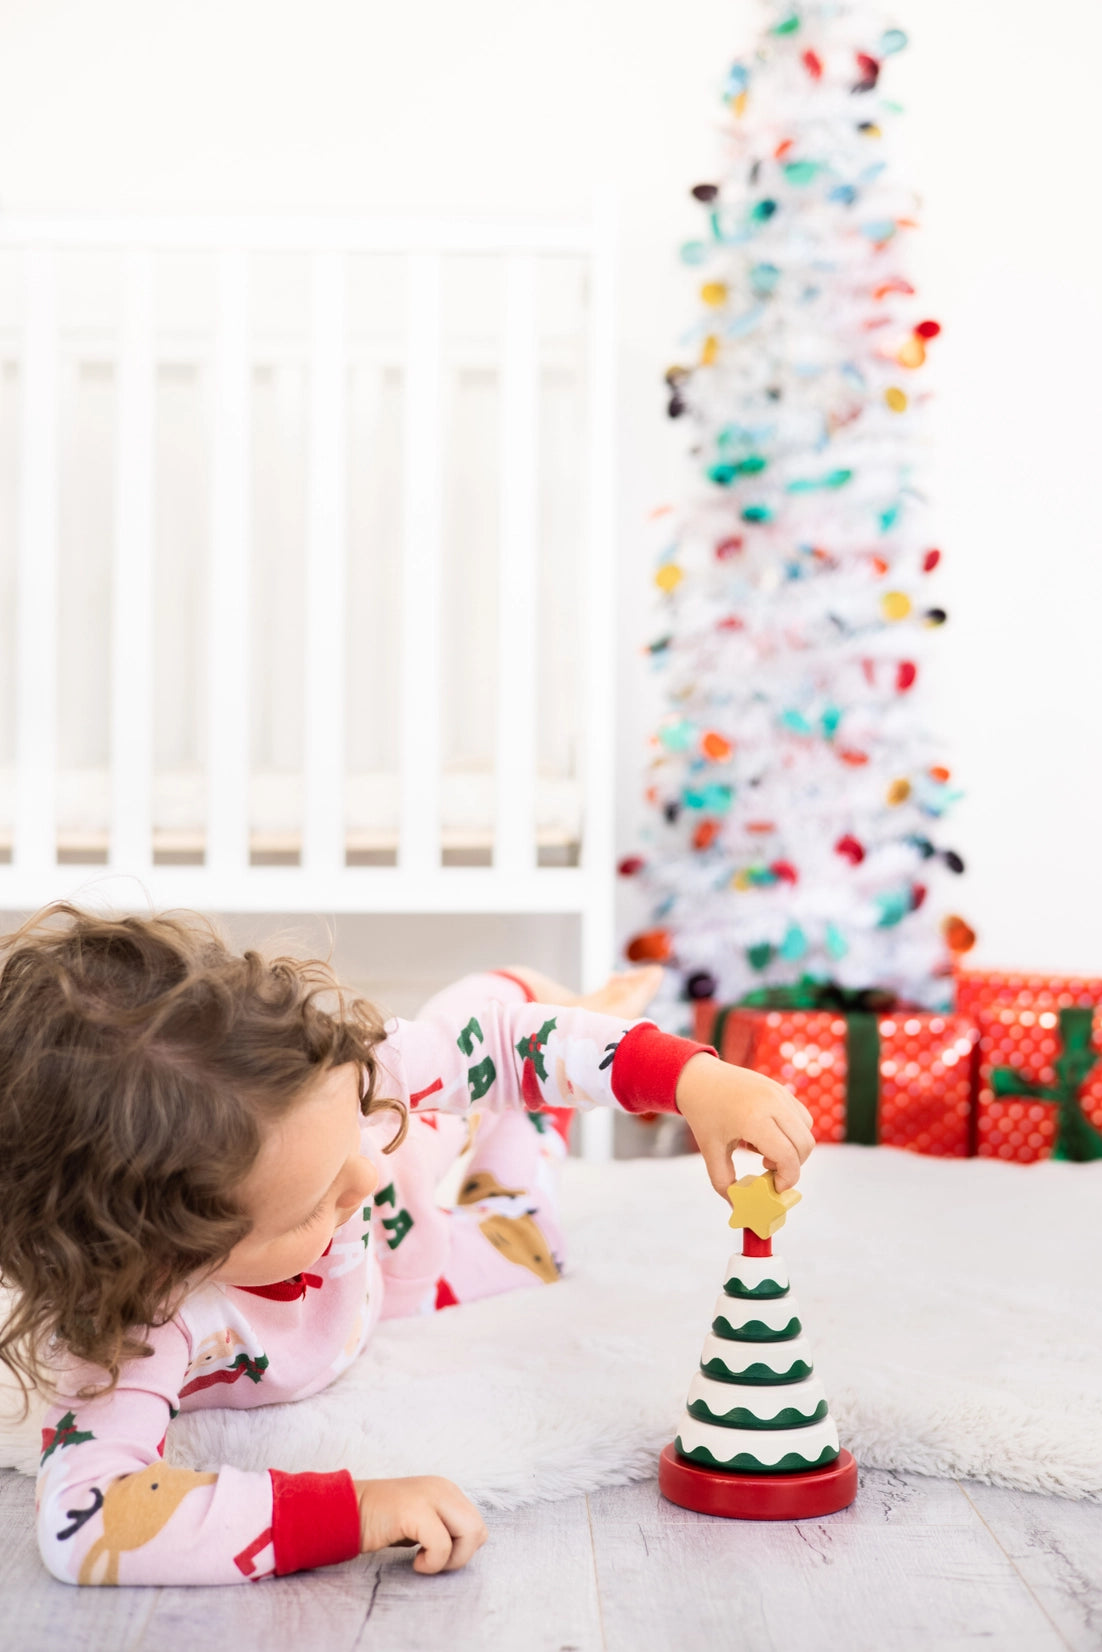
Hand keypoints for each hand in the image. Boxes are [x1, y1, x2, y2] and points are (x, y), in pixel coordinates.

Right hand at [353, 1475, 487, 1573]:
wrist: (344, 1512)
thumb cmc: (381, 1523)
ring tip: (424, 1560)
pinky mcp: (414, 1510)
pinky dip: (432, 1563)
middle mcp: (442, 1488)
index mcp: (446, 1489)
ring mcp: (430, 1495)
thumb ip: (443, 1526)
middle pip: (479, 1530)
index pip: (477, 1526)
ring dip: (449, 1560)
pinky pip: (442, 1545)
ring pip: (470, 1534)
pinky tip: (414, 1562)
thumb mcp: (419, 1521)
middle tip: (432, 1561)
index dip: (461, 1549)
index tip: (434, 1553)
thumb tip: (466, 1546)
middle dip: (460, 1556)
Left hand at [675, 1053, 814, 1200]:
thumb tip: (740, 1209)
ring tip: (763, 1147)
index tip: (774, 1186)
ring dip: (793, 1148)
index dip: (787, 1179)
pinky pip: (802, 1117)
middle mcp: (772, 1103)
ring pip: (807, 1131)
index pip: (788, 1157)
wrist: (698, 1078)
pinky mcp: (782, 1089)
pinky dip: (792, 1132)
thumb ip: (724, 1184)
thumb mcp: (710, 1152)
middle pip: (804, 1146)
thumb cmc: (704, 1116)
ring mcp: (779, 1093)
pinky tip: (766, 1133)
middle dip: (792, 1166)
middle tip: (767, 1168)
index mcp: (753, 1120)